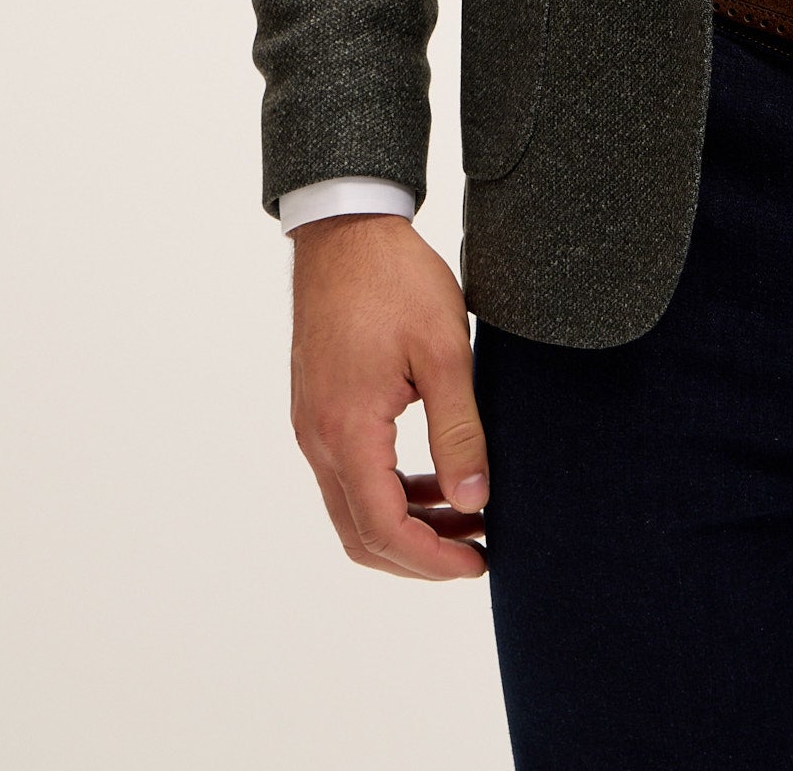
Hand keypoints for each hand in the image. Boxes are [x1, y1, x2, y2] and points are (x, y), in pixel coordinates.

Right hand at [289, 214, 488, 580]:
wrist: (346, 231)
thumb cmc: (395, 281)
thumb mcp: (444, 353)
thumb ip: (459, 432)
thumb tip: (474, 500)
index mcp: (347, 430)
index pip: (383, 529)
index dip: (432, 559)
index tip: (480, 562)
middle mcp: (318, 439)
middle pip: (361, 534)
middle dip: (419, 556)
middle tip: (477, 552)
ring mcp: (312, 427)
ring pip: (353, 508)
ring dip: (406, 525)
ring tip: (467, 517)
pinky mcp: (317, 411)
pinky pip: (349, 475)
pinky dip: (389, 493)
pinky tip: (433, 481)